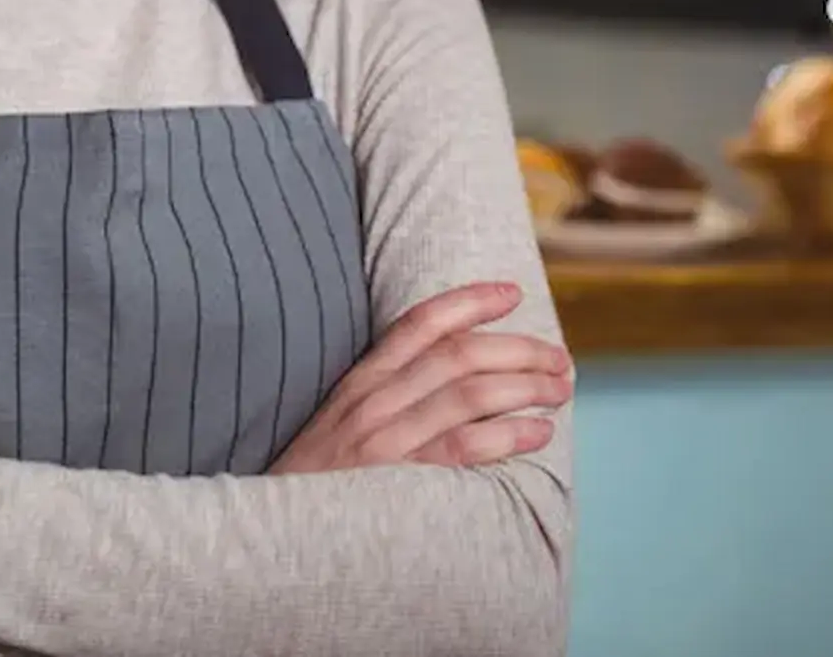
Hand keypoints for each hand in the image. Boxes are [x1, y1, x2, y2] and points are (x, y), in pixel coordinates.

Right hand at [271, 282, 570, 474]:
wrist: (273, 538)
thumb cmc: (318, 484)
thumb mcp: (340, 422)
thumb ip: (387, 395)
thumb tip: (455, 376)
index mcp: (361, 381)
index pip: (421, 322)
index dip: (471, 301)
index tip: (513, 293)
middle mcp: (374, 402)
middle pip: (460, 354)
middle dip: (519, 349)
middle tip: (558, 358)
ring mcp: (386, 440)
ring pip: (470, 394)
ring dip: (525, 386)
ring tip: (559, 390)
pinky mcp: (399, 481)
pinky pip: (464, 447)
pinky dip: (508, 435)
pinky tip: (537, 433)